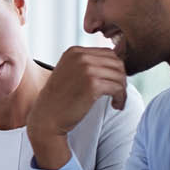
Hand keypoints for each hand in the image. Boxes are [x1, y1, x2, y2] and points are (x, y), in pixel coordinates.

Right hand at [28, 46, 126, 168]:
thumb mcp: (70, 73)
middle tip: (118, 93)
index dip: (114, 69)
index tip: (113, 84)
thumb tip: (117, 62)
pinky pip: (118, 87)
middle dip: (121, 78)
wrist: (47, 118)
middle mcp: (80, 56)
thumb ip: (87, 64)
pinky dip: (121, 97)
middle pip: (116, 62)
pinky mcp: (92, 84)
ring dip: (122, 89)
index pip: (107, 53)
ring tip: (118, 101)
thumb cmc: (60, 99)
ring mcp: (86, 69)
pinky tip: (116, 105)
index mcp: (74, 51)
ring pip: (119, 75)